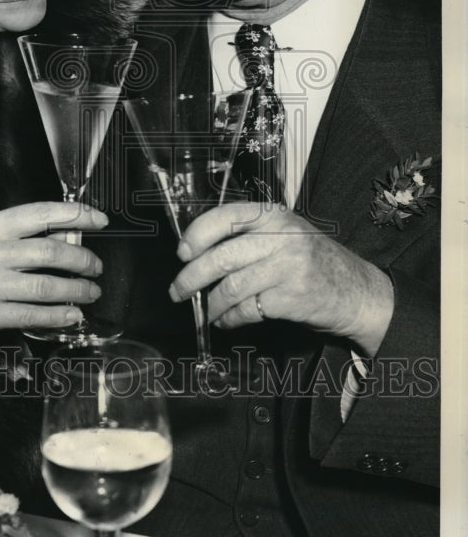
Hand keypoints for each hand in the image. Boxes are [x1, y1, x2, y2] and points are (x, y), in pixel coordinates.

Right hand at [0, 201, 106, 346]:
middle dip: (82, 259)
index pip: (39, 213)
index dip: (74, 215)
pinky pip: (33, 315)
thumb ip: (20, 237)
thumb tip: (70, 237)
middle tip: (97, 266)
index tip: (99, 220)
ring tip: (91, 291)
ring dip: (77, 290)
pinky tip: (73, 314)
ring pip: (46, 286)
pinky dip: (59, 315)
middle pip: (49, 252)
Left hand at [169, 203, 393, 356]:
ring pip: (231, 286)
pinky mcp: (292, 297)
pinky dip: (231, 319)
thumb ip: (249, 236)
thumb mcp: (285, 234)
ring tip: (206, 312)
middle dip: (191, 277)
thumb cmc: (313, 262)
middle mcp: (282, 237)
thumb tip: (197, 252)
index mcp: (275, 216)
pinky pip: (247, 310)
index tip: (182, 252)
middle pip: (222, 256)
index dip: (198, 234)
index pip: (227, 216)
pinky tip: (227, 321)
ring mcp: (288, 267)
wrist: (358, 291)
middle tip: (177, 291)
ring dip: (211, 304)